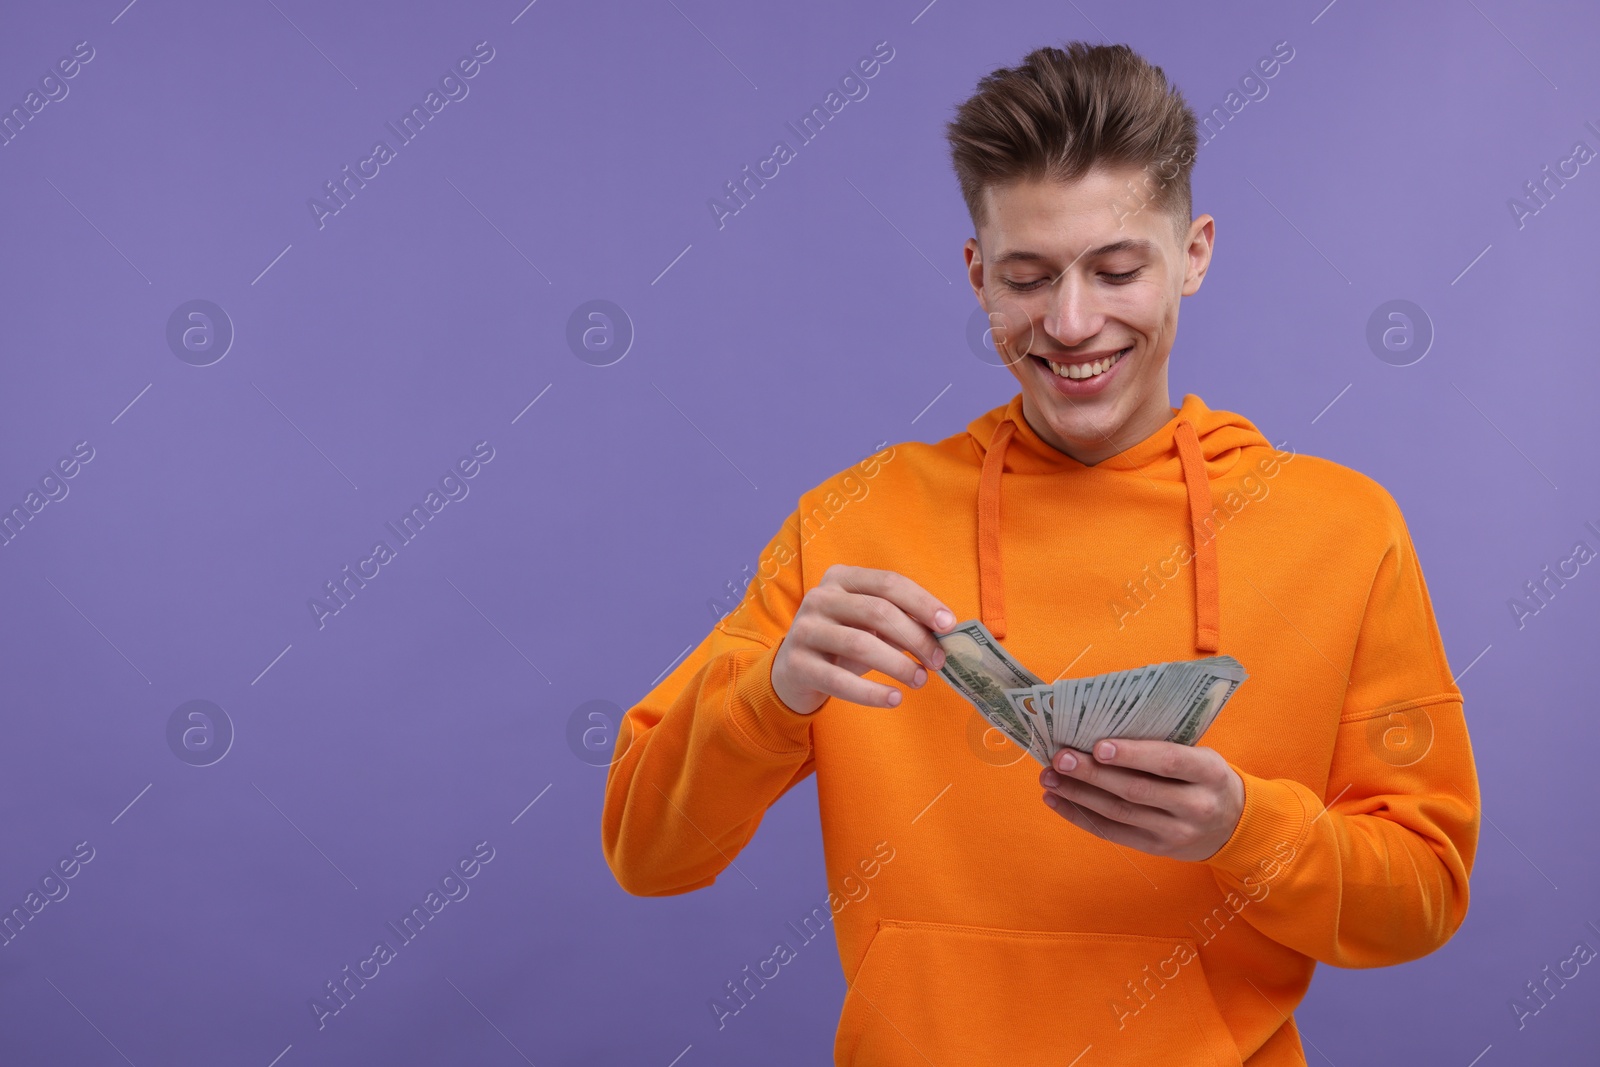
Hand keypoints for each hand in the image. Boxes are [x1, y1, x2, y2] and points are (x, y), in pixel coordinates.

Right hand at [770, 564, 954, 714]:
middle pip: (878, 612)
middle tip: (938, 661)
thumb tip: (943, 634)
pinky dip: (872, 693)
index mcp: (840, 578)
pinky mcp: (797, 664)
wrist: (792, 672)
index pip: (888, 583)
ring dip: (898, 665)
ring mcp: (804, 630)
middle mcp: (819, 598)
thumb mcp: (868, 626)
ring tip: (920, 680)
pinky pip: (839, 681)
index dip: (922, 602)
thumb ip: (900, 623)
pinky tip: (895, 699)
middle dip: (915, 637)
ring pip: (860, 644)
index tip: (948, 625)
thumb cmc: (842, 643)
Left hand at [1038, 739, 1244, 861]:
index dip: (1132, 754)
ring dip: (1079, 794)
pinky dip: (1081, 816)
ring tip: (1049, 776)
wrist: (1234, 825)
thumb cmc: (1205, 777)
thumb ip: (1163, 745)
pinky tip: (1057, 800)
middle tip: (1060, 758)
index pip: (1168, 761)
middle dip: (1093, 773)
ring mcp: (1177, 832)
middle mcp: (1196, 805)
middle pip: (1136, 790)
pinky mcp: (1158, 849)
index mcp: (1209, 773)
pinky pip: (1113, 833)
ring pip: (1119, 813)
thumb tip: (1101, 728)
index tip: (1097, 745)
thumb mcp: (1201, 756)